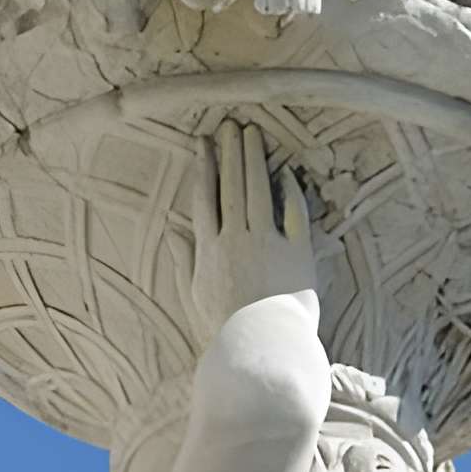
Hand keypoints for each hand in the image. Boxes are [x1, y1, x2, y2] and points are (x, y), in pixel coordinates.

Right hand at [187, 119, 316, 347]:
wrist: (260, 347)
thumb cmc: (225, 329)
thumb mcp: (196, 296)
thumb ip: (186, 262)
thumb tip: (174, 235)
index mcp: (210, 249)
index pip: (205, 196)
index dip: (205, 166)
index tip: (205, 142)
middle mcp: (236, 238)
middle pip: (231, 185)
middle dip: (231, 151)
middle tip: (232, 125)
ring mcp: (267, 242)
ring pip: (258, 189)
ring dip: (255, 158)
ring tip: (254, 134)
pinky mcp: (296, 251)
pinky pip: (293, 212)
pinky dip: (289, 190)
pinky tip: (285, 171)